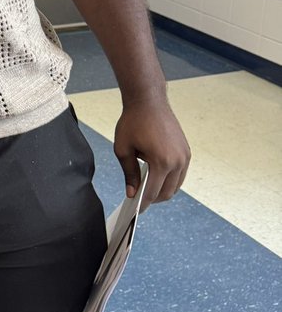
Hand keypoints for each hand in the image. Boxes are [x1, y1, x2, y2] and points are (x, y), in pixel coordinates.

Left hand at [113, 94, 190, 210]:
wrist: (148, 101)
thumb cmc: (133, 122)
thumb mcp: (123, 149)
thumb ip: (129, 173)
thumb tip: (132, 193)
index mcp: (161, 162)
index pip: (152, 192)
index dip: (143, 203)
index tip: (135, 210)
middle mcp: (178, 161)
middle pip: (167, 192)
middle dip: (153, 199)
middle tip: (139, 200)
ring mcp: (185, 157)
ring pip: (176, 185)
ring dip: (163, 191)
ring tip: (147, 190)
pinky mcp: (187, 152)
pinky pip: (180, 174)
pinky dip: (170, 180)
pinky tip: (156, 178)